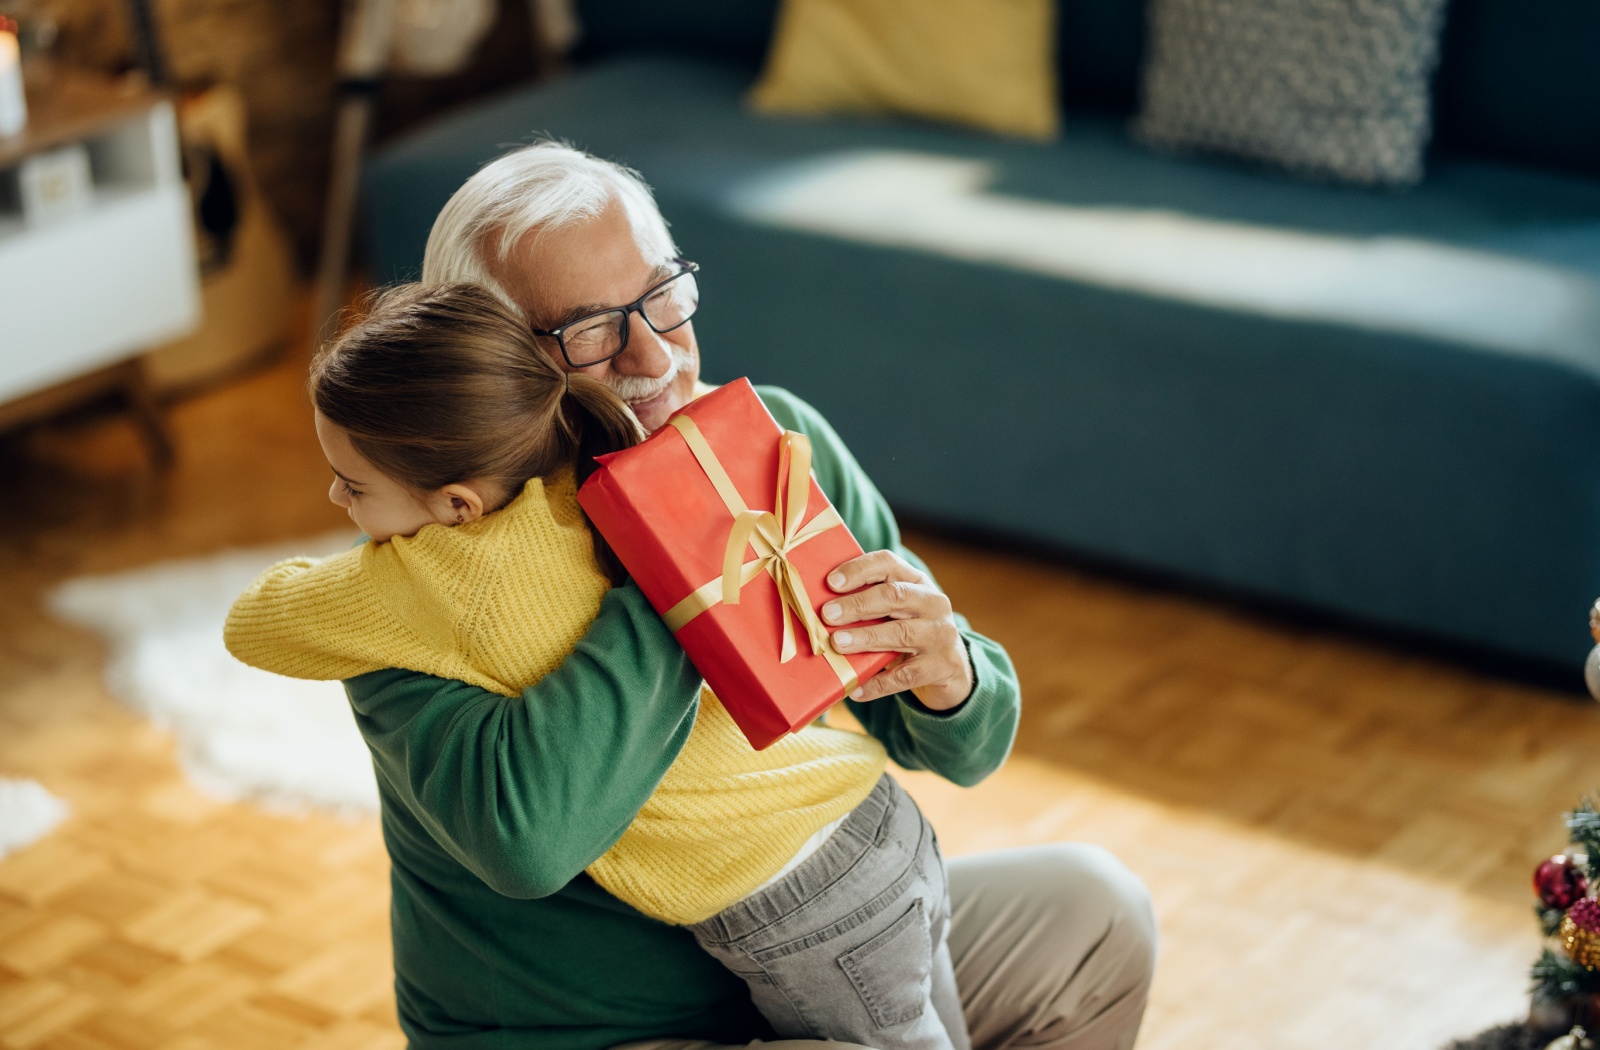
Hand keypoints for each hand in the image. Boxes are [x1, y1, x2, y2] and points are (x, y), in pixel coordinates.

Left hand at [821, 550, 972, 710]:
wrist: (952, 667)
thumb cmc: (909, 631)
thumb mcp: (897, 611)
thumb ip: (869, 604)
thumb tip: (817, 606)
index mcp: (917, 582)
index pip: (888, 564)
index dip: (859, 570)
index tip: (831, 582)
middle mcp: (933, 603)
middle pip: (894, 596)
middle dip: (857, 604)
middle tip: (827, 614)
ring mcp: (940, 635)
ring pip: (901, 633)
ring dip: (866, 638)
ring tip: (838, 644)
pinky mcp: (940, 667)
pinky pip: (905, 676)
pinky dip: (878, 683)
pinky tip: (856, 689)